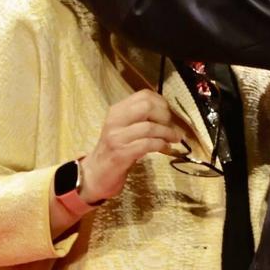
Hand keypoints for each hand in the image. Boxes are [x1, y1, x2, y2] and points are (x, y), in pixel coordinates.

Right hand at [78, 89, 193, 203]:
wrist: (96, 173)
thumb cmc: (114, 150)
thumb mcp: (124, 129)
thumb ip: (140, 119)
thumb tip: (167, 113)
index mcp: (116, 111)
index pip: (143, 95)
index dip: (162, 103)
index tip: (169, 114)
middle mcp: (115, 120)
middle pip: (146, 106)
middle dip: (165, 116)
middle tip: (171, 127)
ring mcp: (116, 137)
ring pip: (149, 127)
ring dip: (167, 133)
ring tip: (174, 139)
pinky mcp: (121, 154)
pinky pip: (147, 144)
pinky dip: (161, 145)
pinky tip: (166, 149)